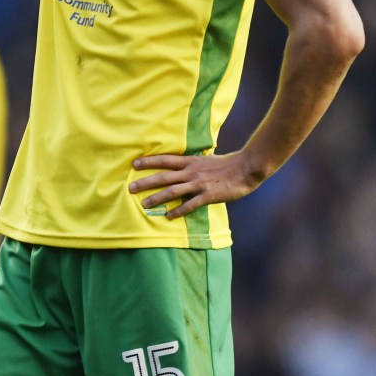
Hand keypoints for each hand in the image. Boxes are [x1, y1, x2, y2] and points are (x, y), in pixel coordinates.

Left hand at [129, 151, 261, 219]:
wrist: (244, 169)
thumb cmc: (225, 164)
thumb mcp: (204, 159)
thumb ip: (191, 163)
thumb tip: (180, 164)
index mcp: (190, 161)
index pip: (164, 160)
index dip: (149, 161)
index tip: (134, 164)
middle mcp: (191, 172)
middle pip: (163, 177)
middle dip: (146, 182)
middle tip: (131, 188)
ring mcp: (198, 184)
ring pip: (173, 191)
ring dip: (157, 198)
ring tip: (144, 205)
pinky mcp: (207, 195)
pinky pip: (190, 204)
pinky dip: (178, 210)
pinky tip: (168, 216)